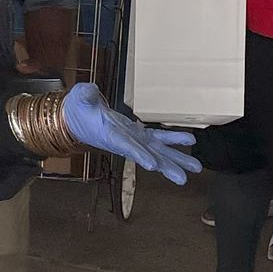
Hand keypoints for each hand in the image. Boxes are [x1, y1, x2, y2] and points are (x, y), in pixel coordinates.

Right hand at [60, 83, 199, 182]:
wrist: (76, 119)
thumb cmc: (77, 109)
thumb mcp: (79, 99)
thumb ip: (86, 96)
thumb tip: (90, 93)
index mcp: (110, 136)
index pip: (126, 147)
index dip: (139, 155)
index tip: (153, 165)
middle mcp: (125, 143)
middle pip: (148, 157)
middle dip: (166, 167)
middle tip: (183, 179)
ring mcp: (133, 139)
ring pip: (158, 151)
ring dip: (176, 159)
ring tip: (196, 168)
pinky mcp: (137, 134)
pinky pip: (158, 138)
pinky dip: (174, 139)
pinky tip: (189, 141)